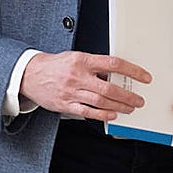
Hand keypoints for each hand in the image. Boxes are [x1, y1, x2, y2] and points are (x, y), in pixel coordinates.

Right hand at [19, 51, 151, 120]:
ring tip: (129, 108)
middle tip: (138, 100)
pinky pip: (87, 112)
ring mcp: (71, 91)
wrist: (29, 74)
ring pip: (101, 102)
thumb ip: (94, 66)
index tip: (144, 77)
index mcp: (82, 60)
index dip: (132, 71)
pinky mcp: (65, 104)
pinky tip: (112, 115)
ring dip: (119, 106)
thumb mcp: (75, 58)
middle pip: (109, 88)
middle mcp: (77, 76)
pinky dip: (102, 115)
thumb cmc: (54, 65)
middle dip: (128, 96)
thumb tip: (114, 76)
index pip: (113, 64)